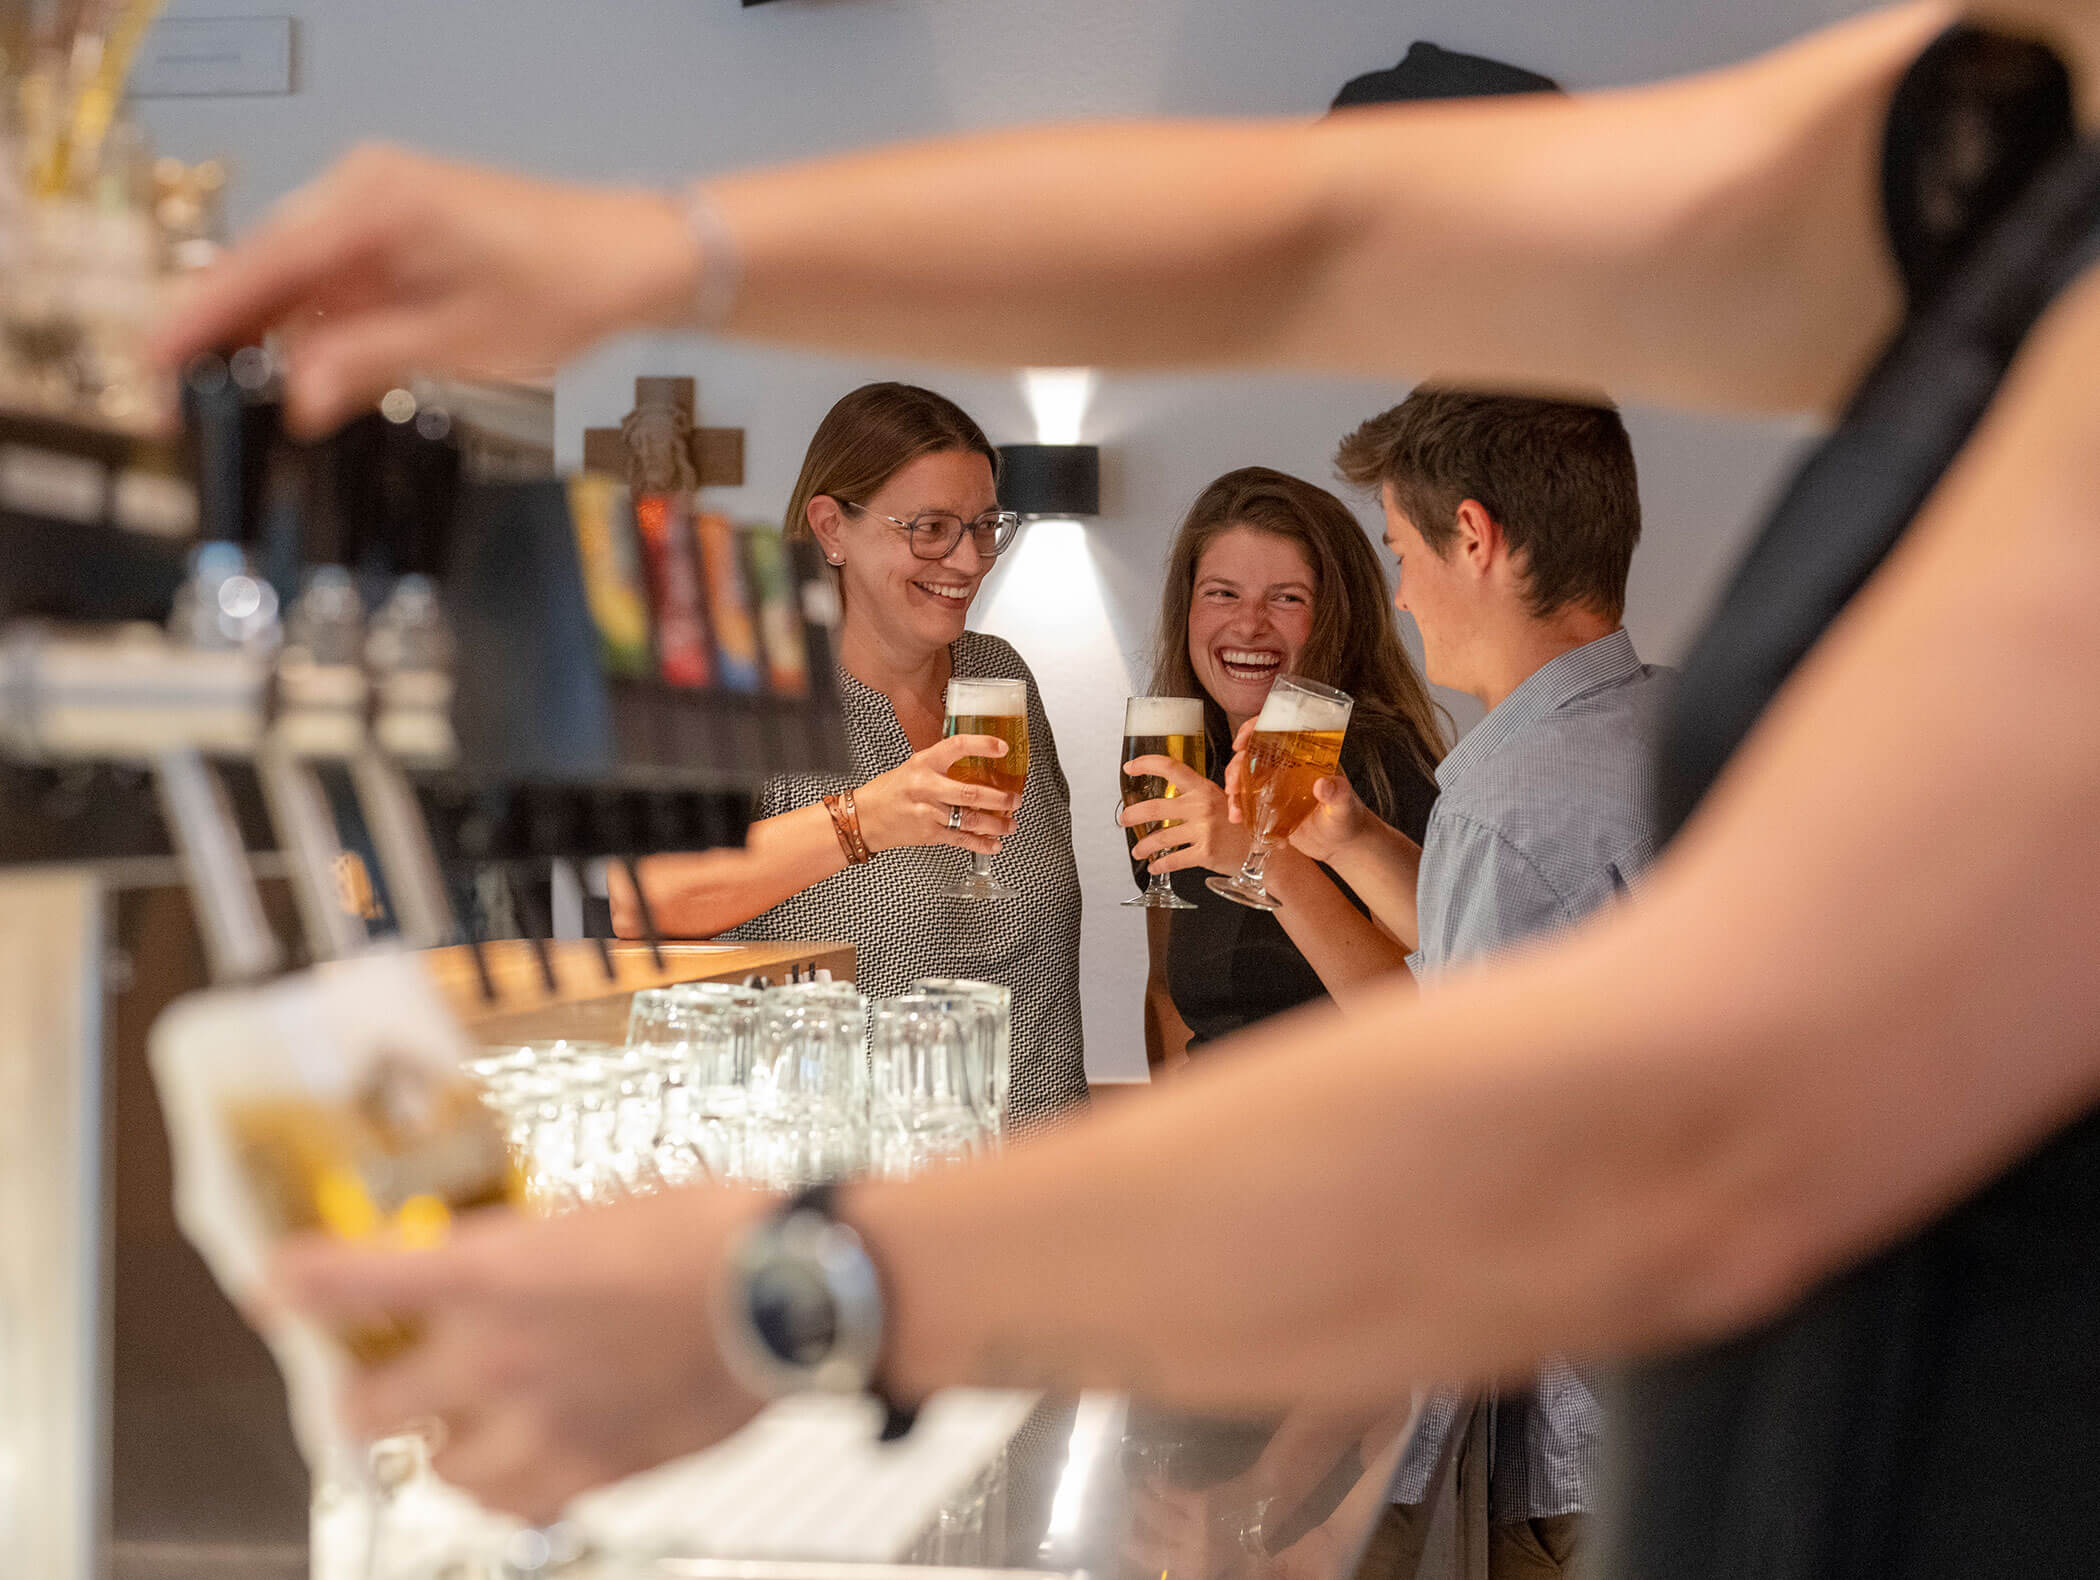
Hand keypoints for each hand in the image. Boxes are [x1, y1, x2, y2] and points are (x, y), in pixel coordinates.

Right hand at [149, 145, 701, 435]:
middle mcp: (360, 192)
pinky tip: (292, 382)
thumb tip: (295, 402)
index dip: (198, 321)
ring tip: (229, 410)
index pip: (258, 264)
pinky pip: (330, 286)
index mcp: (371, 202)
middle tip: (186, 410)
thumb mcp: (458, 342)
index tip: (154, 368)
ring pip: (291, 283)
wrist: (633, 257)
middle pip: (262, 270)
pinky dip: (310, 332)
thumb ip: (365, 364)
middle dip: (221, 341)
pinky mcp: (392, 239)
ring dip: (264, 342)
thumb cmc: (565, 287)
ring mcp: (374, 212)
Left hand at [274, 1188, 769, 1522]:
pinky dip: (508, 1488)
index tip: (279, 1282)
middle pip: (368, 1407)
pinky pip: (519, 1506)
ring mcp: (544, 1426)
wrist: (789, 1292)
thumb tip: (504, 1262)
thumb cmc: (715, 1234)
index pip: (347, 1282)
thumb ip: (533, 1248)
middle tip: (372, 1374)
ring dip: (437, 1446)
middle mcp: (499, 1360)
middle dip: (359, 1391)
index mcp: (494, 1276)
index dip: (295, 1285)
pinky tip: (525, 1462)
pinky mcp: (596, 1472)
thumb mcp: (601, 1208)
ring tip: (455, 1427)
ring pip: (440, 1472)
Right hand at [855, 735, 1018, 854]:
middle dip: (999, 798)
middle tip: (1014, 799)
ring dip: (996, 823)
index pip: (956, 746)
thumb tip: (977, 761)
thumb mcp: (914, 766)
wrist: (865, 818)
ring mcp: (928, 812)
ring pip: (970, 819)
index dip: (982, 745)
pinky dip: (981, 844)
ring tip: (1010, 823)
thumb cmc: (890, 791)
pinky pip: (961, 839)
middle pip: (970, 792)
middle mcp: (926, 786)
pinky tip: (994, 844)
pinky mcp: (929, 834)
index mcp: (924, 763)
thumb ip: (942, 764)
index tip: (1002, 748)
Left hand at [1121, 756, 1249, 876]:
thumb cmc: (1239, 825)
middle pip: (1155, 808)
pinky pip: (1173, 860)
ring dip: (1143, 846)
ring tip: (1137, 850)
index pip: (1171, 769)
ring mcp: (1204, 830)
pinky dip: (1159, 865)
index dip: (1147, 765)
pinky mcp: (1206, 853)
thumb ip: (1196, 797)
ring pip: (1160, 838)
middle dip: (1133, 815)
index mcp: (1204, 788)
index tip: (1130, 767)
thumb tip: (1166, 799)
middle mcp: (1202, 806)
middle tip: (1124, 820)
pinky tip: (1154, 867)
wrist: (1262, 850)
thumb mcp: (1221, 801)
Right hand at [1124, 1478, 1264, 1579]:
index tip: (1129, 1552)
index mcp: (1201, 1568)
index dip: (1143, 1560)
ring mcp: (1197, 1529)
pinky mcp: (1199, 1505)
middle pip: (1154, 1549)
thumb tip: (1172, 1559)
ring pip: (1157, 1518)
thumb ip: (1200, 1560)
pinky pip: (1170, 1495)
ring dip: (1141, 1506)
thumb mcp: (1225, 1557)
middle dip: (1134, 1543)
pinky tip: (1148, 1479)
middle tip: (1121, 1535)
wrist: (1265, 1502)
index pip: (1164, 1568)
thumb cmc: (1248, 1534)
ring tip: (1132, 1497)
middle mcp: (1195, 1553)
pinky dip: (1156, 1486)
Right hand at [1222, 720, 1366, 863]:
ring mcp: (1275, 785)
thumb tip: (1324, 784)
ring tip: (1235, 810)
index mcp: (1304, 755)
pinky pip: (1246, 799)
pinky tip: (1238, 820)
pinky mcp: (1268, 805)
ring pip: (1244, 776)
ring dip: (1233, 788)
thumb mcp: (1344, 804)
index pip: (1277, 730)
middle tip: (1233, 783)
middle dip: (1236, 765)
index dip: (1255, 729)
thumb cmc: (1348, 818)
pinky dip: (1237, 808)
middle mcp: (1287, 766)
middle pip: (1252, 753)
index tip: (1241, 741)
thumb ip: (1338, 793)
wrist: (1342, 843)